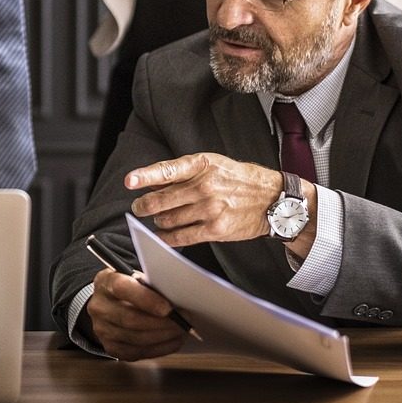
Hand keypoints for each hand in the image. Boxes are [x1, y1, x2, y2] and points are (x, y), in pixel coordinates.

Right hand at [85, 269, 185, 360]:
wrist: (109, 303)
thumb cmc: (129, 289)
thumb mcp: (135, 277)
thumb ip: (150, 285)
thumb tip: (176, 299)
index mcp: (105, 282)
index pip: (122, 289)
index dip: (147, 299)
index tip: (169, 308)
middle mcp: (100, 307)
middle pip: (131, 319)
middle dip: (162, 323)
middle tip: (183, 322)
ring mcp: (102, 329)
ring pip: (136, 338)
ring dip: (164, 336)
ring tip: (181, 331)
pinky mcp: (111, 347)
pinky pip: (138, 352)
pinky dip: (160, 348)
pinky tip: (172, 341)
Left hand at [126, 153, 280, 246]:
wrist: (272, 199)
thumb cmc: (237, 179)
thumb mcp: (212, 164)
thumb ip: (183, 172)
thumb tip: (151, 182)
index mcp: (201, 165)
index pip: (167, 170)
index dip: (145, 176)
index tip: (129, 182)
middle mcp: (204, 186)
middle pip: (161, 201)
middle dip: (143, 206)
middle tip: (138, 208)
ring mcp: (210, 209)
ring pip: (168, 220)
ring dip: (157, 221)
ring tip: (159, 219)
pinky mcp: (215, 229)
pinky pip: (181, 237)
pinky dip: (167, 238)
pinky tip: (162, 236)